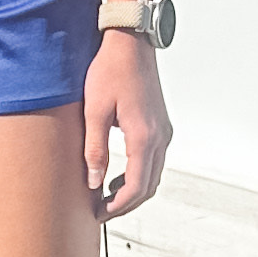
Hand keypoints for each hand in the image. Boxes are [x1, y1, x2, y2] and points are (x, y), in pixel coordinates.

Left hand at [84, 27, 171, 221]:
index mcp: (144, 137)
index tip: (98, 213)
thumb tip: (93, 182)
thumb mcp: (94, 111)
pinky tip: (118, 174)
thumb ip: (95, 150)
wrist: (130, 43)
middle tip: (100, 211)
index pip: (135, 187)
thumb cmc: (111, 70)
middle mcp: (160, 137)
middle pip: (148, 186)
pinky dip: (139, 175)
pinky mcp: (160, 125)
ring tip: (106, 196)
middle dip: (125, 204)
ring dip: (133, 190)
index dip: (117, 206)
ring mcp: (163, 131)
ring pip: (153, 175)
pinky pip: (154, 161)